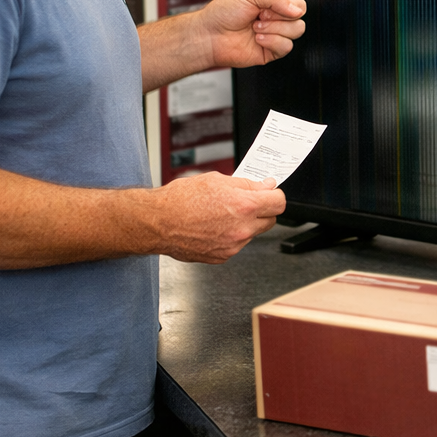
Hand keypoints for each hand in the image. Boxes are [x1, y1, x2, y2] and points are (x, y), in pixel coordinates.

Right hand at [152, 172, 286, 263]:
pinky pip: (236, 244)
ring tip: (222, 214)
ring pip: (252, 233)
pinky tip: (214, 227)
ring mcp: (233, 246)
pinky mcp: (222, 256)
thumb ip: (246, 185)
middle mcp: (242, 229)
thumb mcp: (217, 180)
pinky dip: (231, 236)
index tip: (270, 194)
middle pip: (270, 220)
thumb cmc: (180, 200)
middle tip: (246, 203)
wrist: (157, 222)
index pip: (279, 203)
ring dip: (245, 224)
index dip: (275, 196)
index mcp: (244, 206)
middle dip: (262, 210)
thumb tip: (264, 186)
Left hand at [198, 0, 330, 69]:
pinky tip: (258, 39)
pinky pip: (288, 46)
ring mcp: (277, 30)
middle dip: (282, 11)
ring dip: (275, 27)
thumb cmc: (223, 12)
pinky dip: (272, 41)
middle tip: (261, 13)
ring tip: (256, 26)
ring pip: (298, 28)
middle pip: (302, 7)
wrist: (211, 37)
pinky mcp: (274, 49)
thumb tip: (297, 12)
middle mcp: (277, 11)